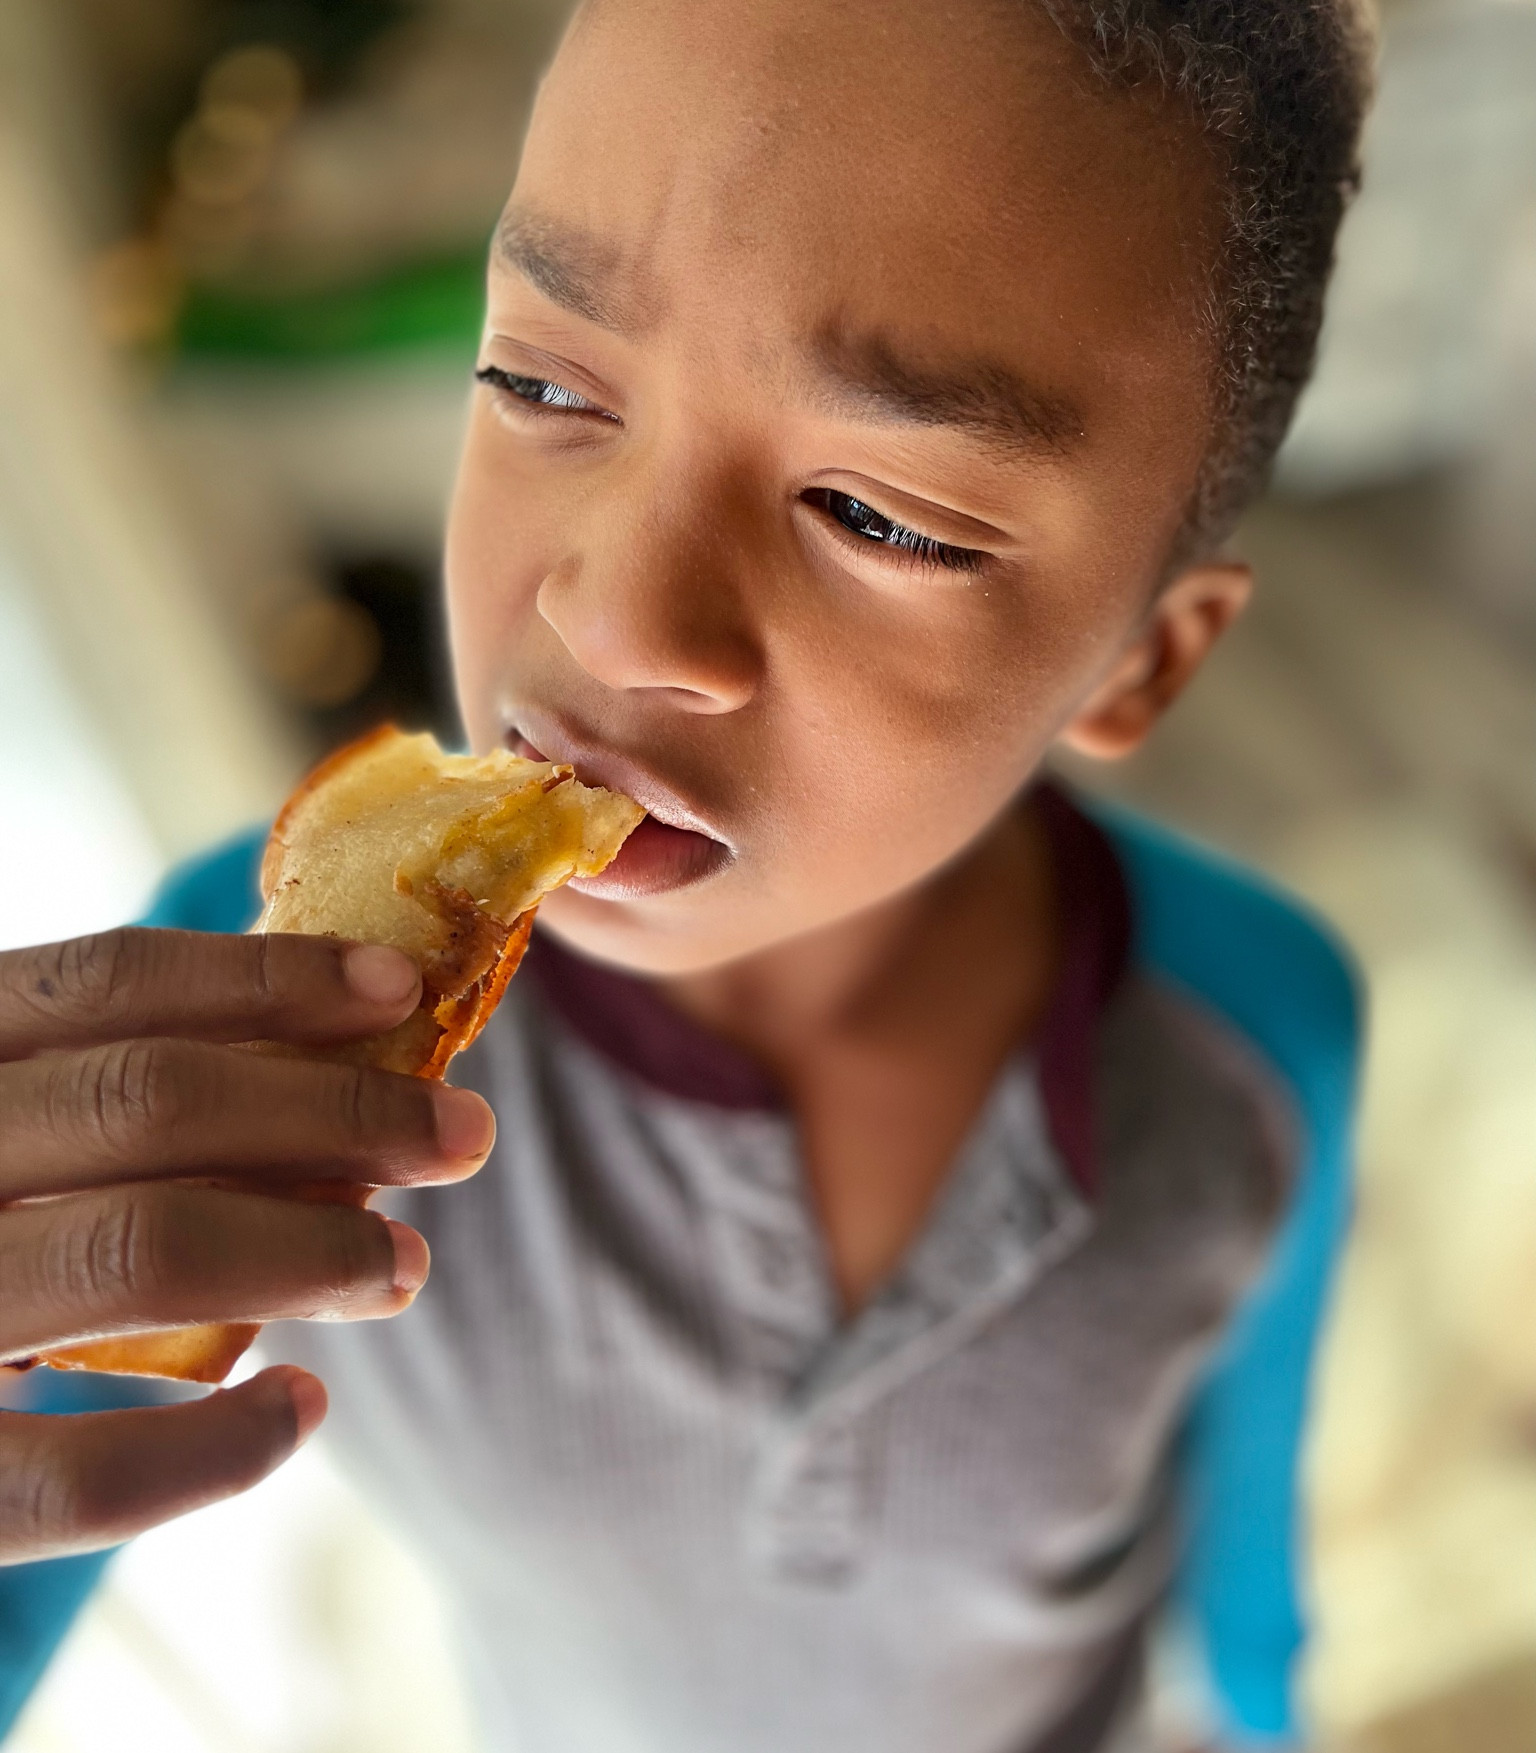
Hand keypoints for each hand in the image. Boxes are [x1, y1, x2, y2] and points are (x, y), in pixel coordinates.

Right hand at [0, 926, 494, 1562]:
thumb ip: (105, 1096)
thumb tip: (341, 1072)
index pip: (106, 982)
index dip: (268, 976)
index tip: (400, 990)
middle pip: (153, 1102)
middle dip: (338, 1112)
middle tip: (463, 1135)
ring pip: (138, 1248)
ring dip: (311, 1249)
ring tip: (403, 1265)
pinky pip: (77, 1473)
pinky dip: (214, 1446)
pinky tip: (301, 1407)